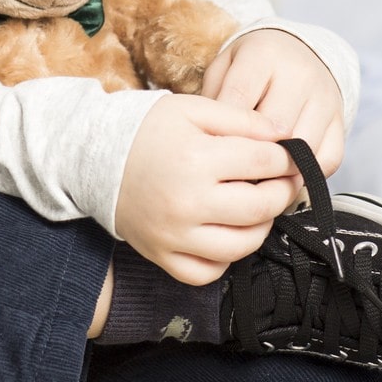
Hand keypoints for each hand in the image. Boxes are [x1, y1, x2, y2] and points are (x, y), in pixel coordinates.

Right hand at [115, 95, 300, 285]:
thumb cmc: (145, 129)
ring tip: (257, 206)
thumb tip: (284, 135)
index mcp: (196, 159)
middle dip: (283, 192)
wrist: (93, 158)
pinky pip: (208, 272)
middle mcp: (187, 203)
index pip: (264, 163)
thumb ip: (242, 119)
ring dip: (261, 226)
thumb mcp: (193, 108)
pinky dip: (225, 258)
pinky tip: (226, 233)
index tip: (288, 155)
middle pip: (261, 207)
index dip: (286, 157)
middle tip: (284, 181)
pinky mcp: (162, 256)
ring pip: (242, 246)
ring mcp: (174, 236)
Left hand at [200, 28, 344, 177]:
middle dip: (251, 153)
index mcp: (263, 53)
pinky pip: (328, 159)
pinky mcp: (340, 121)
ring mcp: (325, 97)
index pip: (239, 99)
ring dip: (278, 168)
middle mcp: (300, 73)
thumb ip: (212, 98)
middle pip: (275, 127)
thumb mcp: (224, 67)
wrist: (297, 51)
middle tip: (230, 172)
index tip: (210, 151)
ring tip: (255, 178)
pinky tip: (283, 174)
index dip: (222, 131)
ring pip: (303, 147)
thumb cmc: (250, 67)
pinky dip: (306, 174)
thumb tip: (210, 141)